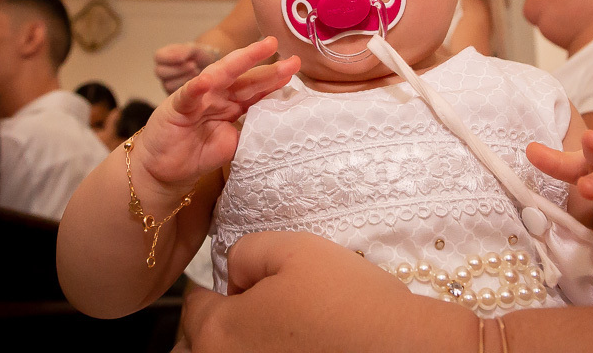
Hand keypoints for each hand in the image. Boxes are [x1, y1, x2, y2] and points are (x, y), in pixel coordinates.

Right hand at [135, 37, 299, 189]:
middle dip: (266, 65)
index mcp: (232, 104)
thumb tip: (276, 126)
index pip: (257, 90)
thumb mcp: (232, 143)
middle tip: (286, 51)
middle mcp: (217, 96)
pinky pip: (189, 96)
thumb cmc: (197, 154)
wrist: (166, 170)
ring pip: (220, 77)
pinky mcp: (178, 108)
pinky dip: (197, 88)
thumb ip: (251, 131)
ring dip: (239, 63)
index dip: (275, 79)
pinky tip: (207, 80)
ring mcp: (198, 98)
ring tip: (259, 50)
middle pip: (245, 78)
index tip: (295, 66)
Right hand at [154, 41, 222, 93]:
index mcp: (162, 57)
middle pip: (161, 72)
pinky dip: (187, 88)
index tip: (184, 58)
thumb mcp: (194, 49)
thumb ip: (186, 50)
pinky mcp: (173, 95)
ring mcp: (166, 84)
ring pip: (168, 84)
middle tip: (194, 66)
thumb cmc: (199, 56)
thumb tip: (181, 59)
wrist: (209, 67)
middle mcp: (161, 71)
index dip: (171, 58)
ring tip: (196, 72)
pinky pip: (176, 95)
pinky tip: (195, 82)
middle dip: (180, 69)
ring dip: (185, 78)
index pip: (158, 57)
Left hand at [179, 232, 474, 352]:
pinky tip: (284, 347)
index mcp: (218, 331)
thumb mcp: (293, 248)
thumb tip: (235, 272)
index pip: (192, 305)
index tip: (231, 279)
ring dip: (227, 348)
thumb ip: (247, 251)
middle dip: (207, 327)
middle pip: (193, 346)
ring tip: (260, 331)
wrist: (400, 348)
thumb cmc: (347, 301)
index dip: (211, 285)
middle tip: (238, 309)